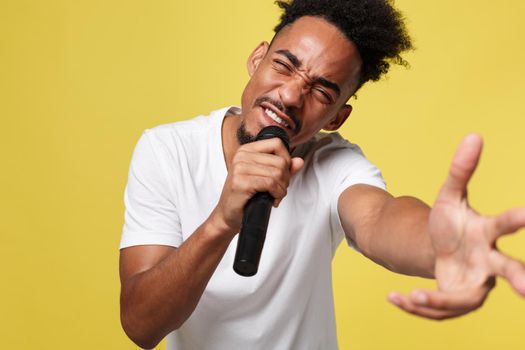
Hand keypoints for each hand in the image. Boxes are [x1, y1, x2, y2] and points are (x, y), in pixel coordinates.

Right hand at [210, 138, 303, 235]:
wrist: (229, 214)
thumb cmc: (246, 196)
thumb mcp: (265, 177)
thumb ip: (283, 168)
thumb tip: (299, 161)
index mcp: (246, 150)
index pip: (277, 144)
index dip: (287, 160)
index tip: (283, 174)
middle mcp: (242, 156)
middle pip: (280, 161)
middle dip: (285, 179)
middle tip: (278, 190)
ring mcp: (240, 168)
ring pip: (278, 173)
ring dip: (281, 189)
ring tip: (274, 195)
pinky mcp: (241, 182)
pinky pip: (271, 183)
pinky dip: (277, 194)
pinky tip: (272, 200)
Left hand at [388, 134, 524, 318]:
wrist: (442, 249)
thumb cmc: (453, 222)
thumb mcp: (450, 195)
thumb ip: (461, 170)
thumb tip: (474, 135)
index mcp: (487, 232)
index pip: (504, 224)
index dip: (517, 220)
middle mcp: (489, 261)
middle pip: (509, 270)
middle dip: (520, 277)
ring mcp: (476, 284)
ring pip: (466, 300)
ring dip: (440, 299)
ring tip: (411, 295)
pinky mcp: (458, 300)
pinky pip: (441, 309)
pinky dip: (418, 305)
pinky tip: (395, 298)